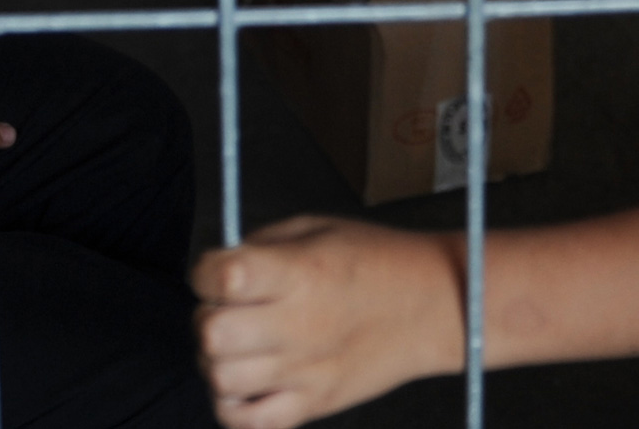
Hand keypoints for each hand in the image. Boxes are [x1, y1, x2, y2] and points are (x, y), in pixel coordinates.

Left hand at [195, 216, 463, 427]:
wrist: (433, 306)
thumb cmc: (375, 260)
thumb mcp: (316, 229)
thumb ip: (260, 247)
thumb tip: (215, 272)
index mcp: (299, 273)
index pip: (221, 277)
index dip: (205, 271)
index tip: (216, 270)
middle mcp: (298, 324)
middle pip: (211, 333)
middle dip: (207, 317)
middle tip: (227, 309)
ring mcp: (304, 371)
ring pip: (221, 379)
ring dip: (217, 360)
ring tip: (240, 344)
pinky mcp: (313, 405)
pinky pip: (246, 423)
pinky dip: (232, 405)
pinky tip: (247, 380)